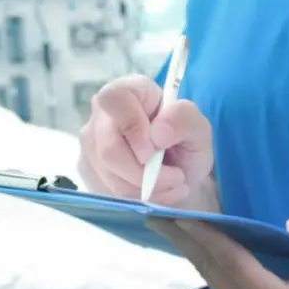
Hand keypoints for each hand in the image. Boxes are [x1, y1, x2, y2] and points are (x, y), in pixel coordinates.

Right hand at [78, 75, 213, 206]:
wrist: (179, 173)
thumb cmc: (186, 143)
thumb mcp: (198, 128)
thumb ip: (183, 120)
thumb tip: (158, 133)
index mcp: (131, 90)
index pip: (115, 100)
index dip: (133, 127)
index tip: (154, 152)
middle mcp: (103, 113)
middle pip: (109, 148)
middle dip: (145, 173)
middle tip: (176, 178)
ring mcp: (92, 141)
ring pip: (109, 174)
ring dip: (146, 188)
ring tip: (172, 185)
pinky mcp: (89, 168)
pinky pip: (108, 189)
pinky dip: (138, 198)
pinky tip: (157, 192)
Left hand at [147, 217, 288, 288]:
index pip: (230, 260)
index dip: (205, 236)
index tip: (180, 216)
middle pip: (209, 267)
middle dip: (182, 239)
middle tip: (154, 216)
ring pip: (209, 274)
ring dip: (187, 248)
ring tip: (165, 224)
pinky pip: (216, 278)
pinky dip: (201, 257)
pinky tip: (190, 242)